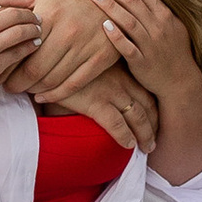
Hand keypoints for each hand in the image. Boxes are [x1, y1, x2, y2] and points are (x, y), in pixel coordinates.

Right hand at [0, 0, 40, 194]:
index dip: (13, 8)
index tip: (23, 12)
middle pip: (13, 15)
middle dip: (29, 15)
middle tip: (38, 18)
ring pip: (19, 32)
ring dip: (33, 30)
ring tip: (40, 31)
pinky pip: (18, 52)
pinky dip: (30, 47)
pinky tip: (34, 46)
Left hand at [7, 0, 122, 100]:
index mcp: (49, 15)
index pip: (21, 50)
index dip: (6, 67)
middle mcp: (67, 32)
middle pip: (36, 71)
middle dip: (18, 84)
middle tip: (8, 88)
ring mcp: (85, 47)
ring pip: (54, 80)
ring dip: (36, 90)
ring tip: (25, 90)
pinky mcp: (100, 59)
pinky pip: (74, 84)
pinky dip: (56, 94)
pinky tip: (44, 96)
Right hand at [37, 67, 159, 156]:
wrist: (47, 54)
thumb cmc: (65, 57)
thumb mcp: (89, 61)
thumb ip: (99, 72)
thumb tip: (99, 84)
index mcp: (121, 70)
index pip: (146, 91)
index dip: (154, 109)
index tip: (155, 121)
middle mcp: (121, 80)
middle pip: (147, 105)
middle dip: (154, 124)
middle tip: (154, 140)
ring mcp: (110, 91)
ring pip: (138, 117)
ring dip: (145, 134)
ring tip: (147, 148)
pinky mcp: (95, 102)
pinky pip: (117, 124)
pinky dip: (125, 136)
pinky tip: (129, 145)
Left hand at [86, 0, 200, 95]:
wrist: (180, 81)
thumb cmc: (169, 49)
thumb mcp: (169, 24)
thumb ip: (152, 8)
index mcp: (163, 13)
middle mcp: (158, 25)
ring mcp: (151, 43)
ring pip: (128, 20)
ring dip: (109, 5)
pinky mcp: (142, 62)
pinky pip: (128, 47)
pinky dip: (116, 36)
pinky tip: (103, 26)